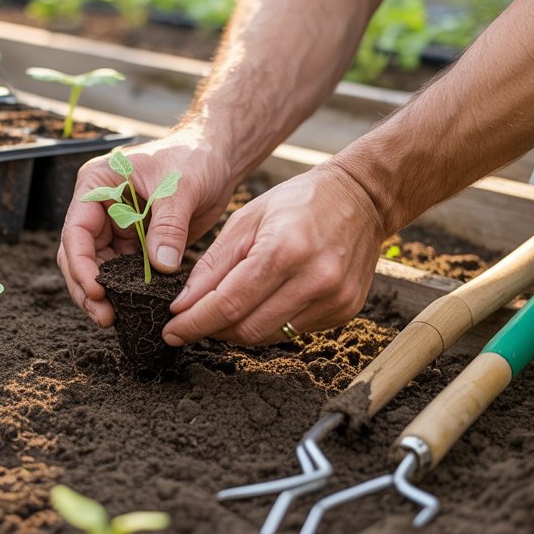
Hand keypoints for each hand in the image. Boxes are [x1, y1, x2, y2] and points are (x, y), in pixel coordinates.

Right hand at [57, 127, 234, 326]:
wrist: (218, 157)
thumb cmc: (194, 157)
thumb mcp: (180, 188)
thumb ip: (168, 227)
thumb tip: (161, 268)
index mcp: (98, 185)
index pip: (77, 231)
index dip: (81, 265)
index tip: (97, 291)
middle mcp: (101, 207)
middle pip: (79, 255)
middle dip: (87, 287)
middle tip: (104, 317)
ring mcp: (117, 226)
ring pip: (99, 268)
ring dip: (104, 294)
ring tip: (113, 320)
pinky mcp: (136, 242)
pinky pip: (124, 271)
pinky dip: (126, 290)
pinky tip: (134, 309)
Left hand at [163, 164, 385, 345]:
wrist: (362, 197)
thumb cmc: (300, 201)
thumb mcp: (247, 219)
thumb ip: (215, 264)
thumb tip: (185, 304)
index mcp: (285, 249)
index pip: (229, 303)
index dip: (194, 322)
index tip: (171, 330)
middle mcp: (314, 279)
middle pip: (247, 327)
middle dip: (211, 329)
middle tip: (190, 322)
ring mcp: (334, 299)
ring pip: (268, 335)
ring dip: (237, 330)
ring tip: (220, 314)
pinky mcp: (345, 310)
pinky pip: (293, 331)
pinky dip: (267, 323)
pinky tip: (259, 305)